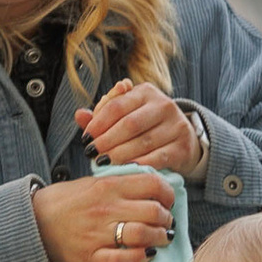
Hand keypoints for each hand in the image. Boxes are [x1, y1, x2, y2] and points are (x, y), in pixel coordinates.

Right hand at [34, 166, 173, 261]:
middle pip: (153, 212)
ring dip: (160, 238)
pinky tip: (147, 254)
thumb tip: (152, 185)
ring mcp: (99, 234)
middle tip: (166, 222)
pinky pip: (126, 259)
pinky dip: (142, 257)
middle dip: (166, 218)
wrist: (32, 224)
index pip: (153, 185)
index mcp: (107, 187)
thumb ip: (119, 183)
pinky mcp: (93, 258)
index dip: (168, 194)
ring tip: (161, 238)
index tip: (168, 201)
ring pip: (144, 235)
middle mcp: (105, 209)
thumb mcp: (91, 183)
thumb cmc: (65, 202)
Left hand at [81, 78, 206, 174]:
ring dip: (119, 155)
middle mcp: (164, 105)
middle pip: (129, 124)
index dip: (98, 123)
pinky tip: (125, 170)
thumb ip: (102, 116)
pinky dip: (139, 165)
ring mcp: (176, 125)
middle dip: (107, 141)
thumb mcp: (126, 116)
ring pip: (143, 142)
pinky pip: (157, 158)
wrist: (182, 141)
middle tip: (92, 154)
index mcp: (146, 92)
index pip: (117, 106)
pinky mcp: (183, 146)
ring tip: (103, 163)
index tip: (85, 139)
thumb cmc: (146, 128)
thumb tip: (79, 115)